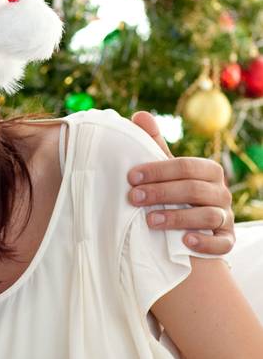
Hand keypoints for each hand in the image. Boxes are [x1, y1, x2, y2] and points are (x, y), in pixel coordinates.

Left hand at [128, 111, 233, 256]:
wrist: (187, 232)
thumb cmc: (174, 196)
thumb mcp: (166, 171)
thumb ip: (155, 146)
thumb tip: (138, 115)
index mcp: (208, 171)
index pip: (186, 166)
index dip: (158, 171)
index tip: (131, 177)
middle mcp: (221, 193)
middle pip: (195, 189)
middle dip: (162, 193)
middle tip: (134, 198)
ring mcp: (225, 218)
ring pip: (209, 216)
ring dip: (178, 218)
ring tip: (150, 221)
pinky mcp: (226, 241)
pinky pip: (222, 243)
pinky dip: (205, 242)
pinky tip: (185, 242)